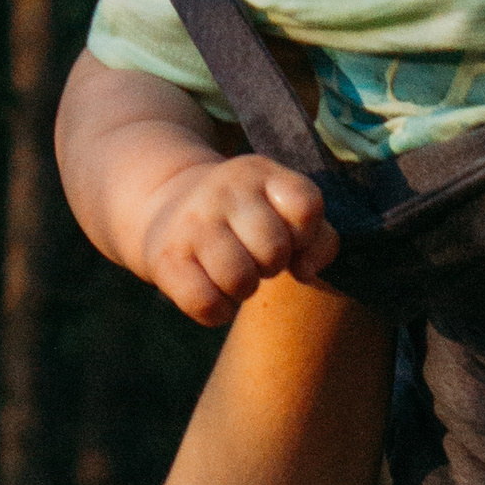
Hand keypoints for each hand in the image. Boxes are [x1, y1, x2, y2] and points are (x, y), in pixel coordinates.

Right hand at [138, 151, 337, 327]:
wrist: (168, 208)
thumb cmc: (245, 220)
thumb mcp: (283, 211)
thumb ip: (318, 239)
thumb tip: (306, 272)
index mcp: (260, 173)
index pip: (306, 206)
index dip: (306, 236)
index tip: (290, 238)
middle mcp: (224, 190)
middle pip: (274, 250)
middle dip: (273, 265)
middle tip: (256, 259)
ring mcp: (192, 223)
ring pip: (240, 280)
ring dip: (245, 290)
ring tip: (236, 276)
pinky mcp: (166, 259)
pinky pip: (207, 304)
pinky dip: (219, 311)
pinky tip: (215, 294)